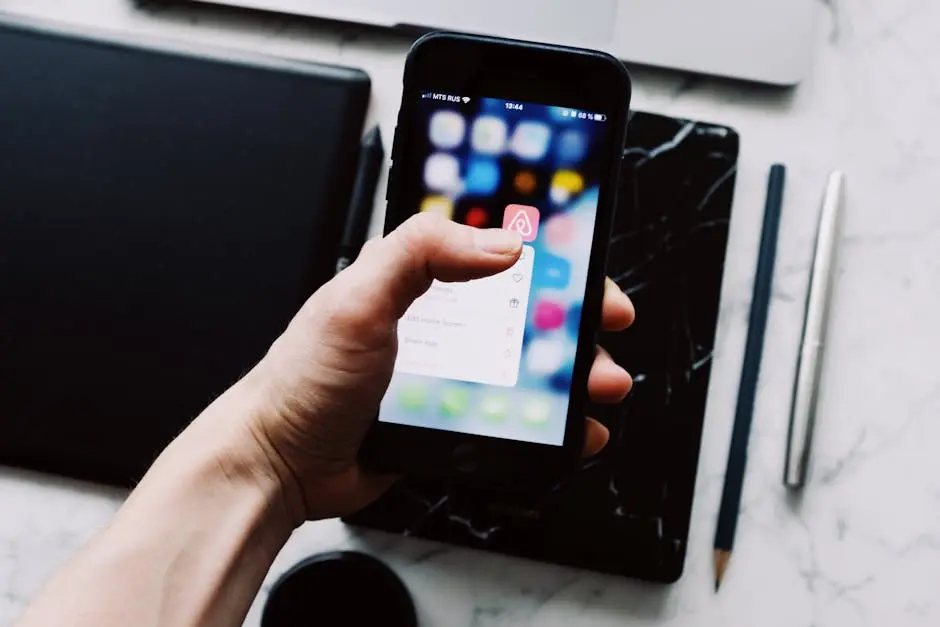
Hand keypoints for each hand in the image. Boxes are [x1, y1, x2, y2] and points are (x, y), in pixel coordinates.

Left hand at [236, 212, 634, 521]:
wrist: (280, 462)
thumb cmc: (306, 379)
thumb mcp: (358, 298)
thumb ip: (421, 253)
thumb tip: (502, 244)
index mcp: (417, 280)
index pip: (496, 254)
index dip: (549, 258)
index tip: (586, 268)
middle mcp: (439, 323)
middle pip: (527, 311)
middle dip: (576, 319)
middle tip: (607, 329)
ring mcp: (450, 375)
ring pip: (531, 367)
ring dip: (575, 373)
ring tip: (601, 386)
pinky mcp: (453, 422)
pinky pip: (517, 417)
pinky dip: (554, 423)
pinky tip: (577, 430)